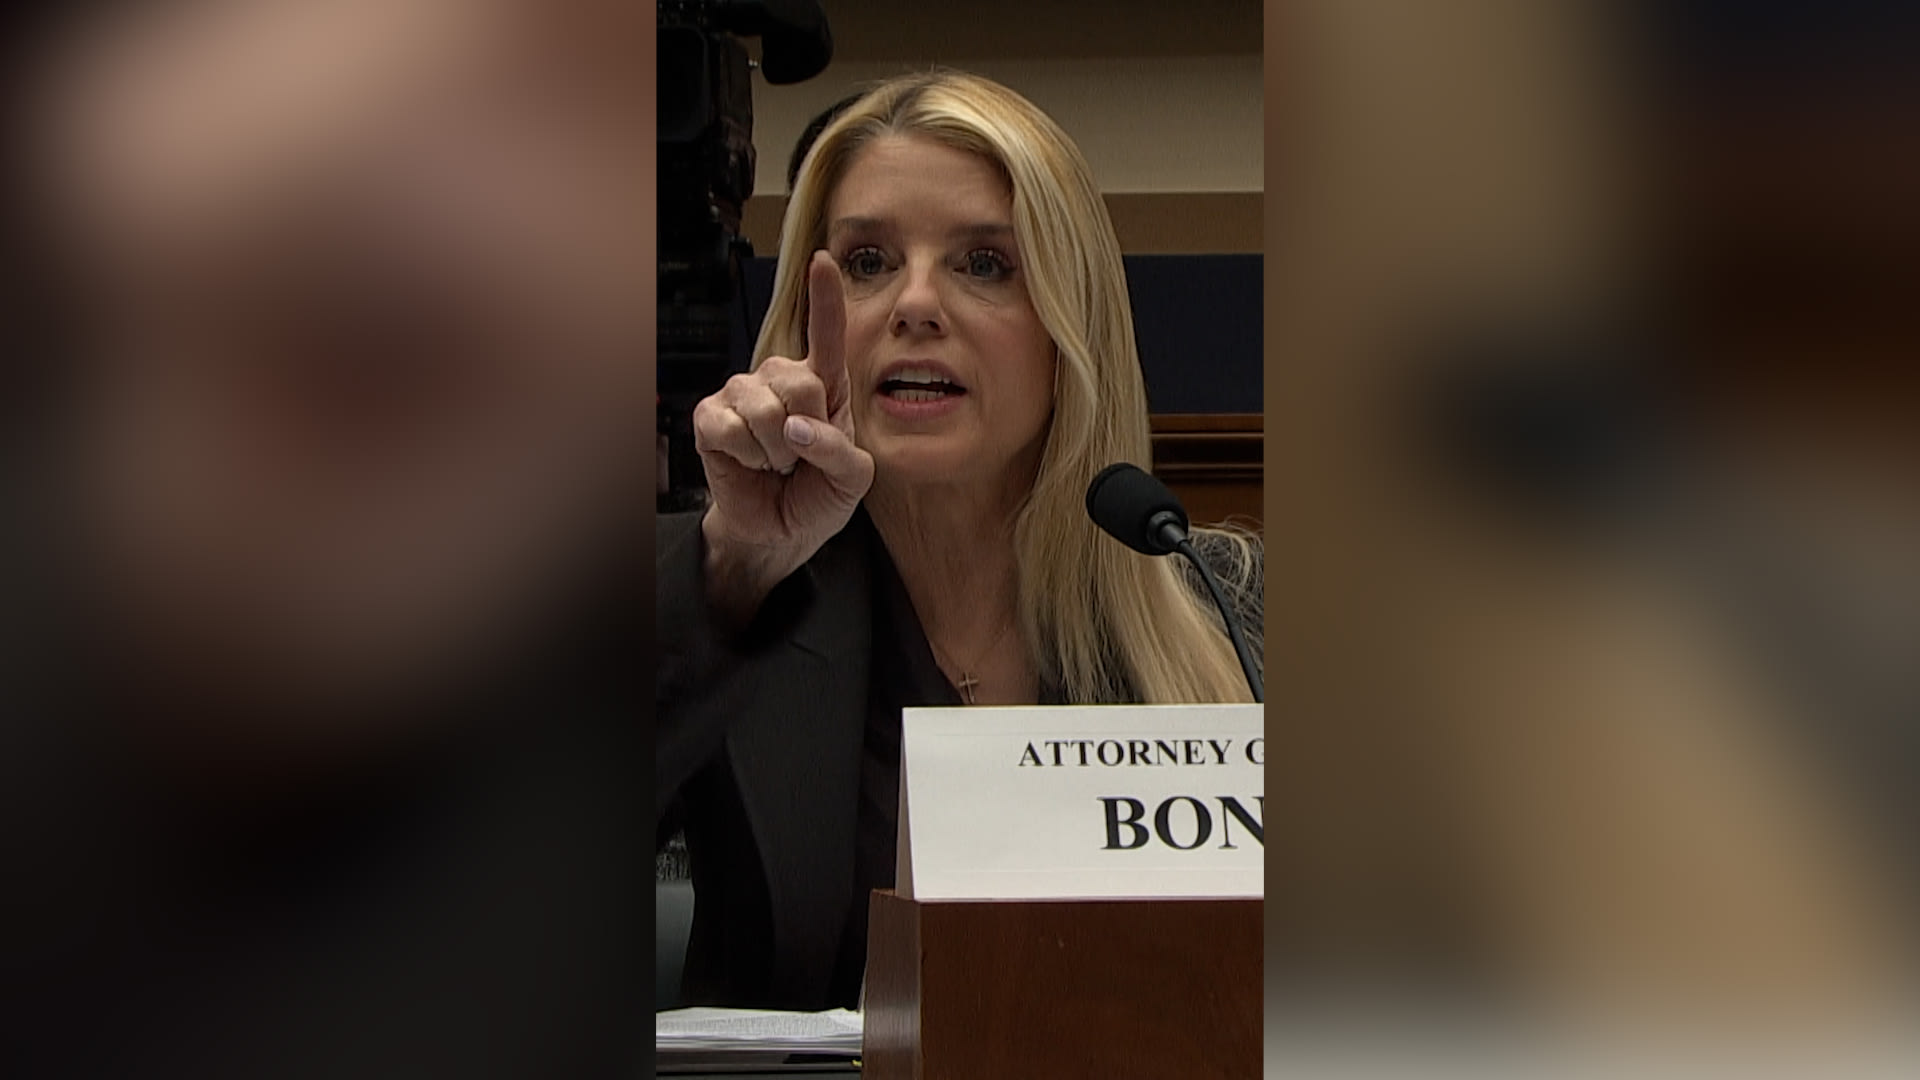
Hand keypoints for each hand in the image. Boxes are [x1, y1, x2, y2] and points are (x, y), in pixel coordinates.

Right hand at [694, 251, 873, 621]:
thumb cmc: (818, 495)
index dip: (825, 296)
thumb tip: (795, 427)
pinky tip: (749, 463)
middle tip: (800, 458)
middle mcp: (780, 378)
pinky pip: (729, 428)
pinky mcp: (708, 416)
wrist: (781, 531)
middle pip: (802, 384)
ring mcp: (741, 393)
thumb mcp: (852, 479)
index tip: (822, 259)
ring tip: (776, 463)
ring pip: (765, 411)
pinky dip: (746, 457)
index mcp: (823, 384)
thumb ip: (839, 450)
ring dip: (776, 453)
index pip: (826, 334)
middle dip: (808, 434)